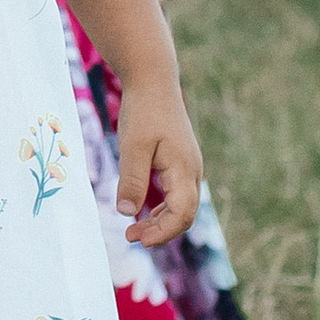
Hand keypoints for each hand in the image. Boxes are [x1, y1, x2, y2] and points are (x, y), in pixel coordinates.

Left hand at [112, 79, 203, 248]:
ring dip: (161, 221)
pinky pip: (177, 194)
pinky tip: (145, 211)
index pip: (181, 214)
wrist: (154, 81)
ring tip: (134, 230)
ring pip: (182, 206)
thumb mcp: (133, 145)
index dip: (162, 232)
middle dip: (160, 231)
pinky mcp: (181, 161)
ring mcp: (189, 166)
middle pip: (184, 215)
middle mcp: (192, 171)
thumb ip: (132, 179)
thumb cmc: (144, 111)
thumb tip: (126, 213)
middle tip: (130, 236)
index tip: (138, 239)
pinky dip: (163, 208)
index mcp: (184, 169)